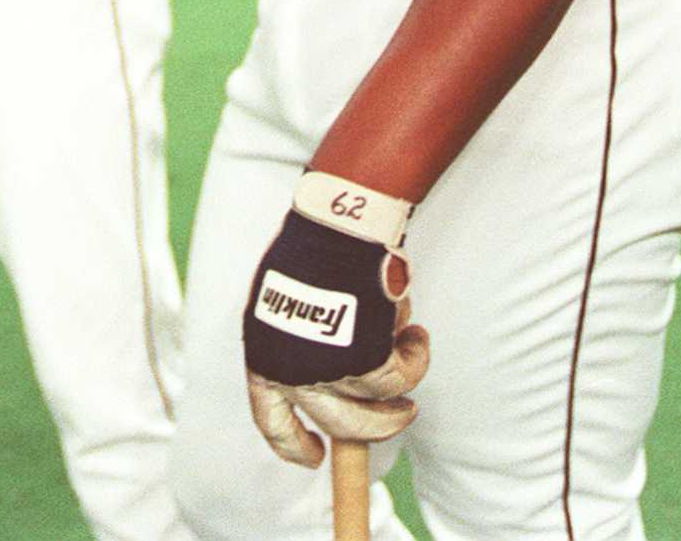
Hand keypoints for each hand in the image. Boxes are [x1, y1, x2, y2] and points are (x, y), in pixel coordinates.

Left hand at [241, 175, 429, 467]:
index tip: (315, 457)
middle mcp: (289, 371)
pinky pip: (399, 377)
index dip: (293, 444)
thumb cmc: (314, 248)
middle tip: (404, 413)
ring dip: (404, 381)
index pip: (271, 419)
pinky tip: (417, 333)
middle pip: (338, 424)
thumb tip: (331, 377)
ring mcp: (325, 371)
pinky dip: (415, 358)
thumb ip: (300, 339)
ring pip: (377, 404)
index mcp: (263, 354)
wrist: (334, 222)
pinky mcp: (362, 362)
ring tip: (413, 345)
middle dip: (379, 426)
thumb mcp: (290, 300)